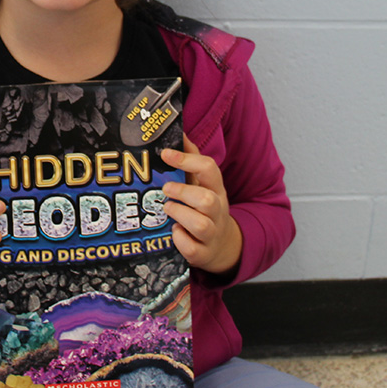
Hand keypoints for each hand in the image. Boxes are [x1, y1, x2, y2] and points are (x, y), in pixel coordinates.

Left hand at [161, 135, 242, 274]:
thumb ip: (192, 161)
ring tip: (167, 208)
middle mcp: (217, 211)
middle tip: (166, 188)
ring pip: (200, 224)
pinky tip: (174, 231)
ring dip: (179, 214)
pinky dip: (179, 240)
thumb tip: (181, 133)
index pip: (209, 169)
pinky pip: (191, 248)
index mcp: (216, 189)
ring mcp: (211, 234)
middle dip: (183, 192)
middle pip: (207, 200)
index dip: (187, 160)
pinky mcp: (202, 254)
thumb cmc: (205, 209)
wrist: (221, 246)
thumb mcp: (203, 184)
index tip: (165, 154)